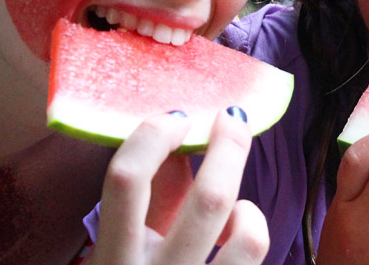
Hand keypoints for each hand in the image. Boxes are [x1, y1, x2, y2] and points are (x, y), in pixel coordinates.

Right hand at [88, 110, 268, 264]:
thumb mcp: (121, 249)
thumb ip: (147, 198)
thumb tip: (175, 138)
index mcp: (112, 259)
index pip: (125, 181)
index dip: (153, 136)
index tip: (174, 118)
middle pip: (210, 198)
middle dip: (229, 147)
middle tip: (232, 118)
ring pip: (247, 234)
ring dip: (245, 205)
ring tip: (233, 204)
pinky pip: (255, 254)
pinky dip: (251, 230)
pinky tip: (238, 234)